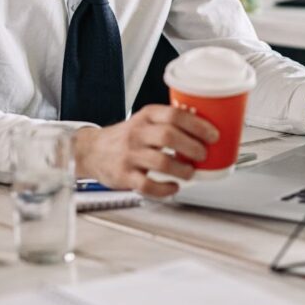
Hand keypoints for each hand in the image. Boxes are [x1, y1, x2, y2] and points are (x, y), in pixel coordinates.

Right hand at [73, 105, 218, 197]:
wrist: (91, 151)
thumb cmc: (126, 136)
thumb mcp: (145, 120)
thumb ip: (169, 121)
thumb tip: (203, 123)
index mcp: (147, 116)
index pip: (174, 115)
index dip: (198, 125)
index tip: (213, 135)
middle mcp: (137, 133)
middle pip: (169, 136)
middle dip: (192, 147)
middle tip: (203, 154)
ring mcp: (130, 155)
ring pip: (160, 162)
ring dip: (182, 170)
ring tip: (190, 172)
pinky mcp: (124, 176)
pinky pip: (147, 185)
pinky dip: (165, 189)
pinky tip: (173, 187)